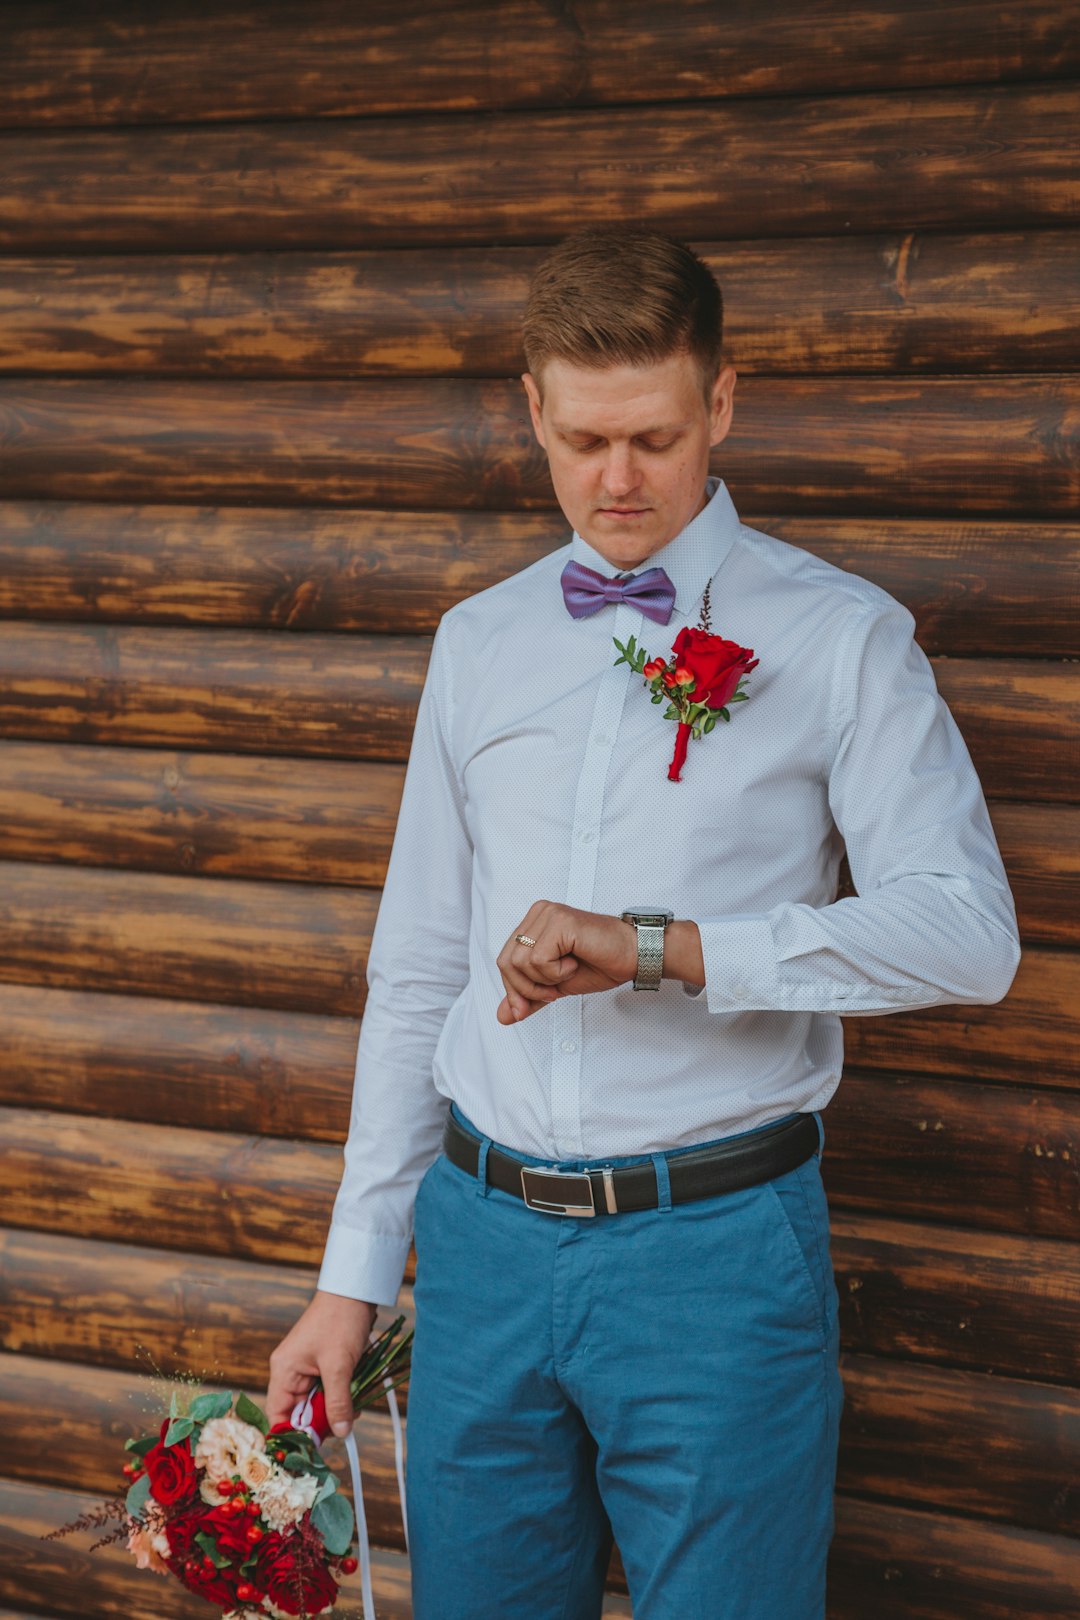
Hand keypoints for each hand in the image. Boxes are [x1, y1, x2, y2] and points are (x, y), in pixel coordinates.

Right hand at [267, 1289, 376, 1437]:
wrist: (355, 1290)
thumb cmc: (340, 1321)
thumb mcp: (339, 1365)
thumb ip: (338, 1402)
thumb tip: (340, 1432)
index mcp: (284, 1371)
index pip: (278, 1415)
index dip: (292, 1435)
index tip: (313, 1450)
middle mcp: (290, 1372)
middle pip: (299, 1413)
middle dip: (322, 1422)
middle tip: (343, 1425)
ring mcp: (307, 1368)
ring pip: (317, 1403)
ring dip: (336, 1408)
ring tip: (354, 1407)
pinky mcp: (324, 1365)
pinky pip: (329, 1390)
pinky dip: (342, 1396)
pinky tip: (357, 1396)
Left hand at [496, 901, 637, 1023]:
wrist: (632, 957)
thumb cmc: (599, 964)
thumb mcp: (555, 986)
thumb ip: (528, 997)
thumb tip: (502, 1016)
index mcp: (534, 923)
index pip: (504, 960)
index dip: (514, 989)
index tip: (531, 1005)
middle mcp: (539, 913)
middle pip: (506, 962)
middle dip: (528, 987)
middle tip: (555, 989)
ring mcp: (549, 914)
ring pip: (520, 962)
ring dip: (545, 979)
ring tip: (568, 972)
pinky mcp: (560, 921)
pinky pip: (539, 959)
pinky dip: (556, 972)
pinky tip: (574, 963)